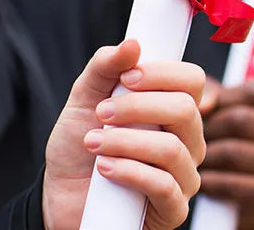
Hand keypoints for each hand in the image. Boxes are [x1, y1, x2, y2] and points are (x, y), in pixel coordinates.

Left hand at [42, 40, 205, 229]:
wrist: (60, 198)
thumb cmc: (79, 148)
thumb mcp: (84, 100)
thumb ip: (105, 68)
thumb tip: (132, 43)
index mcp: (175, 111)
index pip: (193, 80)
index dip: (163, 73)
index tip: (127, 76)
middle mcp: (188, 141)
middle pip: (186, 110)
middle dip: (137, 106)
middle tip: (101, 113)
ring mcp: (184, 177)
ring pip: (172, 149)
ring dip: (125, 141)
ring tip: (92, 143)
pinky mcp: (173, 210)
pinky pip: (164, 186)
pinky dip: (129, 172)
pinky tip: (104, 169)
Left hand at [199, 79, 253, 229]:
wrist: (251, 203)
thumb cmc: (241, 146)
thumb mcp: (235, 112)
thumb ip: (217, 95)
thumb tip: (204, 102)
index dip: (221, 98)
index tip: (200, 109)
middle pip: (241, 119)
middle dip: (209, 128)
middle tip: (189, 137)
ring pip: (233, 151)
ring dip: (206, 156)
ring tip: (193, 158)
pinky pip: (232, 183)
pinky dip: (211, 182)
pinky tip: (203, 180)